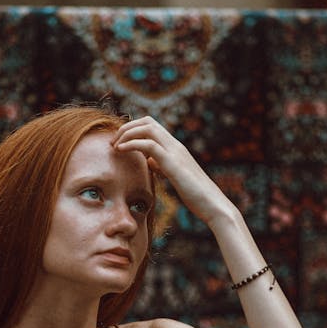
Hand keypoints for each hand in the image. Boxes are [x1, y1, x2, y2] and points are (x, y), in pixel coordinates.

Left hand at [113, 116, 235, 227]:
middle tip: (113, 142)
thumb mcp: (175, 177)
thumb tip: (150, 161)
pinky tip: (120, 150)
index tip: (120, 142)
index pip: (152, 126)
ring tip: (114, 145)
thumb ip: (162, 166)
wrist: (213, 206)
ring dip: (126, 133)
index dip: (133, 130)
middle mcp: (176, 146)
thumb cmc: (196, 196)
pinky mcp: (173, 164)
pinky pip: (149, 145)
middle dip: (127, 128)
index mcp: (176, 148)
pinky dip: (131, 144)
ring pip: (147, 128)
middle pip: (148, 121)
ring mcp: (175, 152)